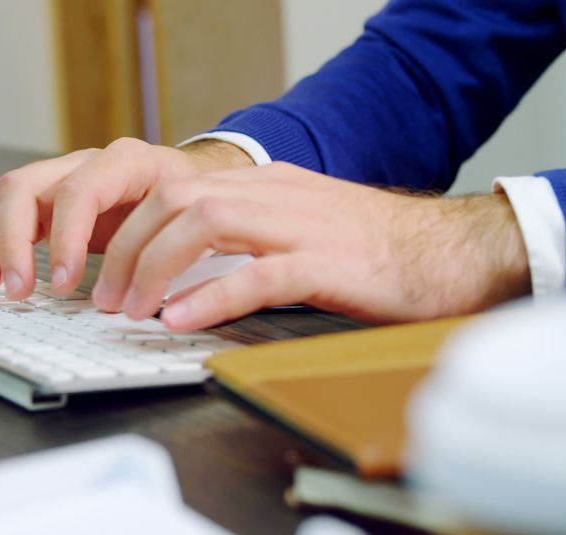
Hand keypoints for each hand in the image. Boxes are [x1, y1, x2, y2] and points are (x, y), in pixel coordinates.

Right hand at [0, 138, 253, 298]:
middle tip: (18, 289)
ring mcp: (63, 176)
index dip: (67, 237)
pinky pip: (7, 209)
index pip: (79, 190)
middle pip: (25, 186)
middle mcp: (87, 162)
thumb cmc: (193, 203)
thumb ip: (171, 248)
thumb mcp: (192, 218)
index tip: (65, 282)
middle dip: (13, 242)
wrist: (194, 182)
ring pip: (6, 194)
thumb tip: (153, 294)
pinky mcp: (50, 198)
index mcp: (128, 162)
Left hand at [93, 162, 531, 330]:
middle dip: (132, 249)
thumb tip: (194, 276)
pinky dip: (213, 296)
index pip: (177, 190)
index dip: (133, 230)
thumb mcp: (304, 231)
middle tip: (111, 298)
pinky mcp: (330, 264)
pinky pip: (259, 274)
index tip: (113, 271)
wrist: (453, 251)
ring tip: (134, 310)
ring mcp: (303, 225)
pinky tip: (183, 319)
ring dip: (157, 268)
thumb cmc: (380, 252)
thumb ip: (252, 241)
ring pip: (205, 224)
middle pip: (177, 201)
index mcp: (269, 185)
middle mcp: (278, 195)